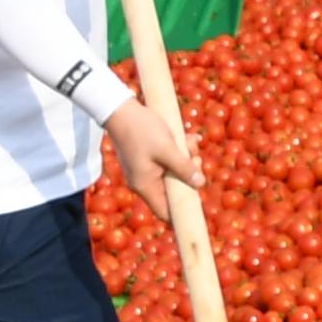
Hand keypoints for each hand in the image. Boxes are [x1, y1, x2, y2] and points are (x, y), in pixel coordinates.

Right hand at [105, 99, 204, 222]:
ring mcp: (147, 169)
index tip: (200, 199)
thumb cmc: (143, 131)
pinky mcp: (150, 157)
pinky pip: (171, 160)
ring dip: (187, 157)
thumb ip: (183, 168)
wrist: (121, 110)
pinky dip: (181, 150)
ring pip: (175, 172)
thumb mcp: (167, 149)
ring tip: (190, 141)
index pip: (165, 212)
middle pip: (174, 189)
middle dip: (190, 173)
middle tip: (194, 156)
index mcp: (145, 186)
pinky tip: (189, 137)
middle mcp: (145, 181)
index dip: (183, 210)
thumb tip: (200, 184)